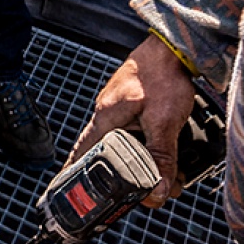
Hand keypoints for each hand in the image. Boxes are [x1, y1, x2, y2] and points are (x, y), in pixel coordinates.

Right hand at [67, 35, 198, 205]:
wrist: (174, 47)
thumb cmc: (162, 74)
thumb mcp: (164, 122)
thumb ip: (162, 157)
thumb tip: (159, 190)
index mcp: (105, 120)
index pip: (81, 156)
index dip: (75, 178)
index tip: (70, 196)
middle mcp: (107, 117)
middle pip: (106, 157)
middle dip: (124, 180)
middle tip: (145, 196)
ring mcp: (119, 111)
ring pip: (124, 148)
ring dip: (141, 165)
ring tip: (166, 180)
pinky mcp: (133, 108)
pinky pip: (135, 136)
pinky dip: (147, 150)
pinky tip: (164, 156)